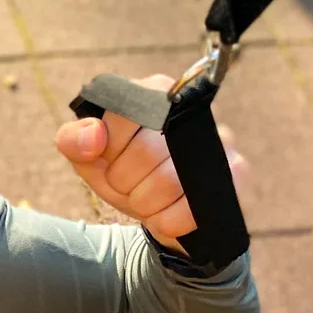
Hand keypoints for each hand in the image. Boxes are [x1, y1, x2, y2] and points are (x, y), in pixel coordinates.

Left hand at [55, 74, 249, 254]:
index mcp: (152, 93)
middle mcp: (190, 110)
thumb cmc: (125, 174)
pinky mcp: (237, 172)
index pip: (123, 115)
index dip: (109, 148)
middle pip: (145, 152)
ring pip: (169, 181)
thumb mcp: (90, 159)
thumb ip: (75, 140)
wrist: (161, 213)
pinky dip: (169, 219)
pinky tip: (165, 215)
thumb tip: (94, 134)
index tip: (110, 158)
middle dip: (124, 181)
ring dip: (145, 202)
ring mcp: (219, 139)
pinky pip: (194, 205)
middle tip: (128, 184)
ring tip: (145, 198)